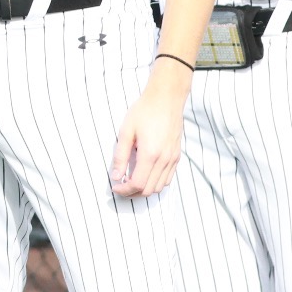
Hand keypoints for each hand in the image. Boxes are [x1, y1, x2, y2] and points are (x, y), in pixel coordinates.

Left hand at [110, 73, 186, 196]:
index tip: (114, 187)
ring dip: (145, 190)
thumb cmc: (144, 111)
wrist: (166, 99)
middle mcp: (164, 160)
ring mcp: (173, 159)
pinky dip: (156, 183)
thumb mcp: (126, 131)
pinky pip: (168, 178)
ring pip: (160, 187)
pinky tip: (145, 175)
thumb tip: (115, 176)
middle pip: (149, 190)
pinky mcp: (177, 156)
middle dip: (133, 193)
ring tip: (130, 182)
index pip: (137, 184)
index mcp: (150, 154)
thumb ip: (120, 155)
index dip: (124, 190)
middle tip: (120, 187)